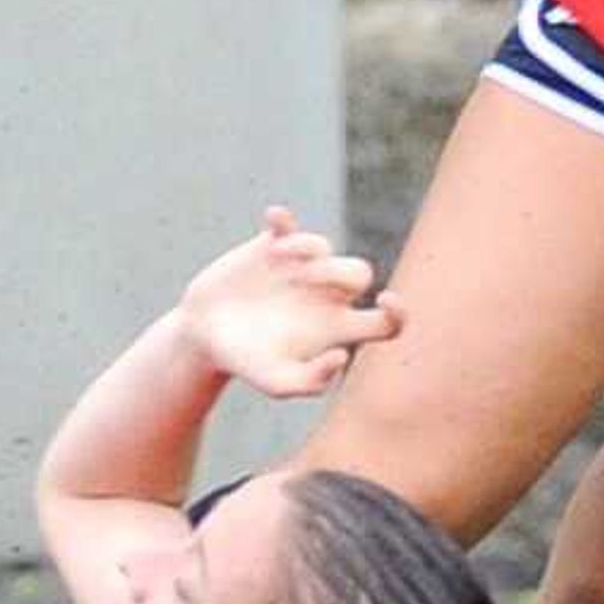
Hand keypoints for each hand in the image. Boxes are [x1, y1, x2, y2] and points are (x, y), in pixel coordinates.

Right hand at [177, 208, 401, 399]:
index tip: (386, 300)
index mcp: (336, 328)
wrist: (205, 336)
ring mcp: (299, 268)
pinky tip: (275, 219)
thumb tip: (341, 355)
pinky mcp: (271, 247)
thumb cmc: (248, 362)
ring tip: (279, 264)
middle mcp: (325, 295)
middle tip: (309, 282)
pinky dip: (284, 220)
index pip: (386, 320)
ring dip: (307, 251)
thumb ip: (310, 382)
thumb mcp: (277, 384)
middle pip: (360, 273)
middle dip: (340, 274)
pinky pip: (286, 225)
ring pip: (324, 246)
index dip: (397, 312)